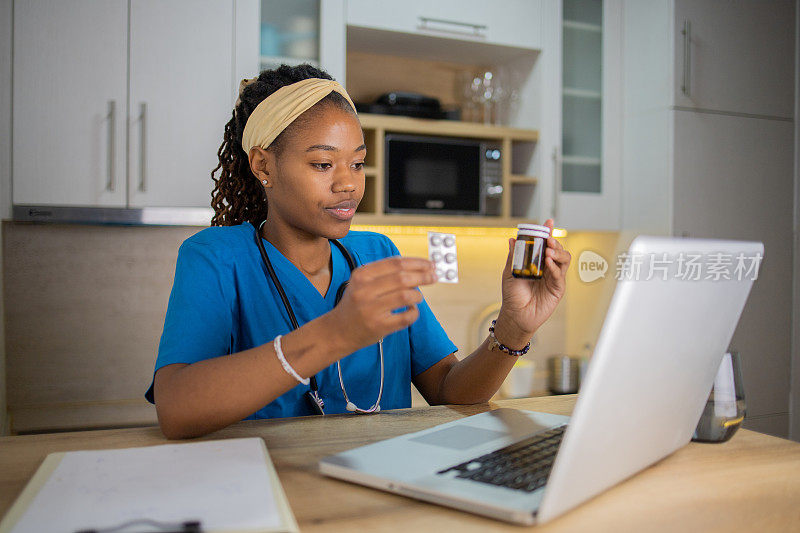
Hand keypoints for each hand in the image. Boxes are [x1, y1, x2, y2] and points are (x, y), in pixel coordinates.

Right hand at [326, 256, 436, 352]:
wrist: (338, 331)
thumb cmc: (357, 303)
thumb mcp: (363, 282)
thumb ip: (386, 273)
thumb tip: (420, 266)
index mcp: (362, 275)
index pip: (395, 263)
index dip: (417, 262)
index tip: (431, 264)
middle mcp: (364, 290)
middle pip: (403, 278)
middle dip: (423, 276)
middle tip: (434, 277)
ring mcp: (370, 309)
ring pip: (406, 296)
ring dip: (418, 296)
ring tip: (418, 297)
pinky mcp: (378, 326)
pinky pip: (406, 317)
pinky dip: (414, 313)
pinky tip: (411, 311)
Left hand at [495, 219, 570, 347]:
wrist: (515, 315)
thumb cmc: (513, 295)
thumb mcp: (509, 272)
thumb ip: (513, 256)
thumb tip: (512, 240)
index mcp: (537, 262)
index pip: (545, 244)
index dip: (548, 233)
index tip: (548, 223)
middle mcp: (547, 268)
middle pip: (558, 250)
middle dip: (555, 242)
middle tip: (548, 239)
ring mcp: (554, 278)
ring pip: (563, 259)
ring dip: (558, 252)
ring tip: (548, 251)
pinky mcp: (557, 289)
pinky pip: (559, 275)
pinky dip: (555, 267)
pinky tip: (548, 263)